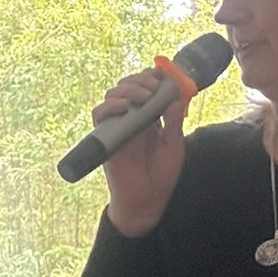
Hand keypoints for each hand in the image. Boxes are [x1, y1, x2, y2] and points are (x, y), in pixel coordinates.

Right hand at [94, 69, 186, 236]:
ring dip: (128, 89)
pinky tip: (125, 107)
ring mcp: (117, 126)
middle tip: (155, 86)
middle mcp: (132, 118)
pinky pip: (100, 114)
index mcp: (149, 117)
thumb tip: (177, 98)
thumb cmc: (161, 177)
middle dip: (141, 80)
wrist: (146, 202)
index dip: (152, 77)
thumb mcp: (174, 148)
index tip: (163, 74)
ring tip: (144, 97)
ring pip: (114, 95)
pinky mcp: (105, 137)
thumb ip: (174, 124)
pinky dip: (110, 106)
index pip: (146, 88)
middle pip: (129, 86)